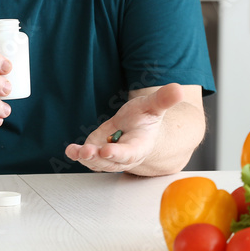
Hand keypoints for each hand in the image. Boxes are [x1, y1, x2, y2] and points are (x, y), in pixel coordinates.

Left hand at [64, 83, 184, 172]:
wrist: (140, 128)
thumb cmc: (147, 119)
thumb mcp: (155, 106)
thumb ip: (164, 99)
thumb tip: (179, 88)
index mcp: (140, 146)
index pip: (129, 153)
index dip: (119, 153)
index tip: (108, 151)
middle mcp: (124, 155)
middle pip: (111, 162)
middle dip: (99, 158)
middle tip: (88, 152)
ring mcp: (109, 154)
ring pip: (97, 162)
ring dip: (86, 158)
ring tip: (76, 151)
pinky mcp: (97, 150)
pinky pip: (87, 156)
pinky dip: (77, 154)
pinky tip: (70, 150)